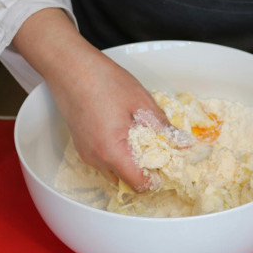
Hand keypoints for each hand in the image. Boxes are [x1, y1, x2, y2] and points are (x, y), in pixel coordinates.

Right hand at [47, 51, 177, 190]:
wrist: (70, 67)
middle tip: (157, 153)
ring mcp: (85, 153)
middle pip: (124, 182)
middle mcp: (96, 159)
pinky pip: (102, 160)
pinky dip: (116, 155)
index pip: (138, 185)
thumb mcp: (141, 102)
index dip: (155, 180)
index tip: (166, 166)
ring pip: (112, 172)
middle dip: (142, 173)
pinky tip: (124, 133)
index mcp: (112, 152)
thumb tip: (183, 143)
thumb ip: (163, 127)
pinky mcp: (81, 145)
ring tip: (141, 141)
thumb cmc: (103, 81)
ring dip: (128, 164)